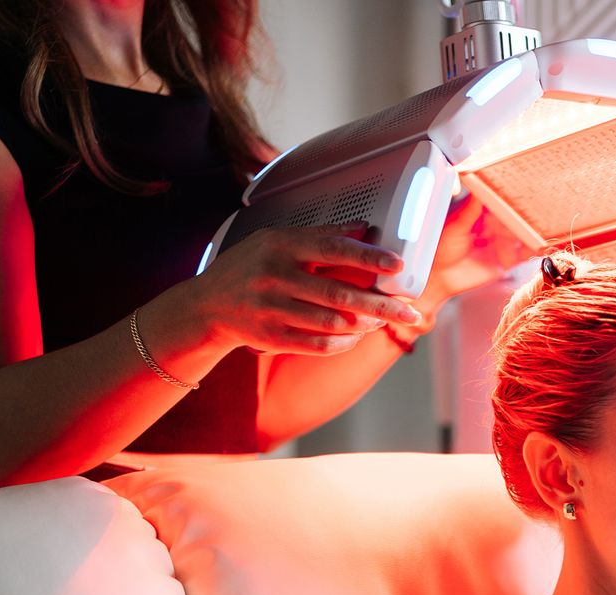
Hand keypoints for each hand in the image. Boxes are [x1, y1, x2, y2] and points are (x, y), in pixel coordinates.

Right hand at [157, 222, 426, 356]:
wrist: (205, 306)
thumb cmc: (248, 266)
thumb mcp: (274, 239)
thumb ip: (318, 234)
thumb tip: (362, 227)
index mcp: (280, 245)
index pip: (333, 249)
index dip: (368, 257)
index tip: (397, 265)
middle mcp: (275, 277)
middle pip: (340, 294)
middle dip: (381, 304)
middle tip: (410, 310)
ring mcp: (272, 310)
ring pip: (333, 323)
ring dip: (365, 324)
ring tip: (384, 321)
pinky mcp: (272, 338)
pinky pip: (319, 345)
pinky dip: (344, 343)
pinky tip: (357, 336)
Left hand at [417, 189, 535, 306]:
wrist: (440, 278)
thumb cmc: (439, 250)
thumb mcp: (455, 227)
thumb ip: (470, 210)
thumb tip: (479, 190)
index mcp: (480, 213)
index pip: (499, 200)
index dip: (508, 194)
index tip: (518, 186)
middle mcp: (493, 226)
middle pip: (513, 216)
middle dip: (522, 211)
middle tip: (532, 204)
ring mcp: (501, 242)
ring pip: (521, 233)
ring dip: (530, 227)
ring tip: (540, 221)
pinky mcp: (507, 260)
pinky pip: (523, 254)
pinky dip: (532, 248)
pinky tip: (539, 243)